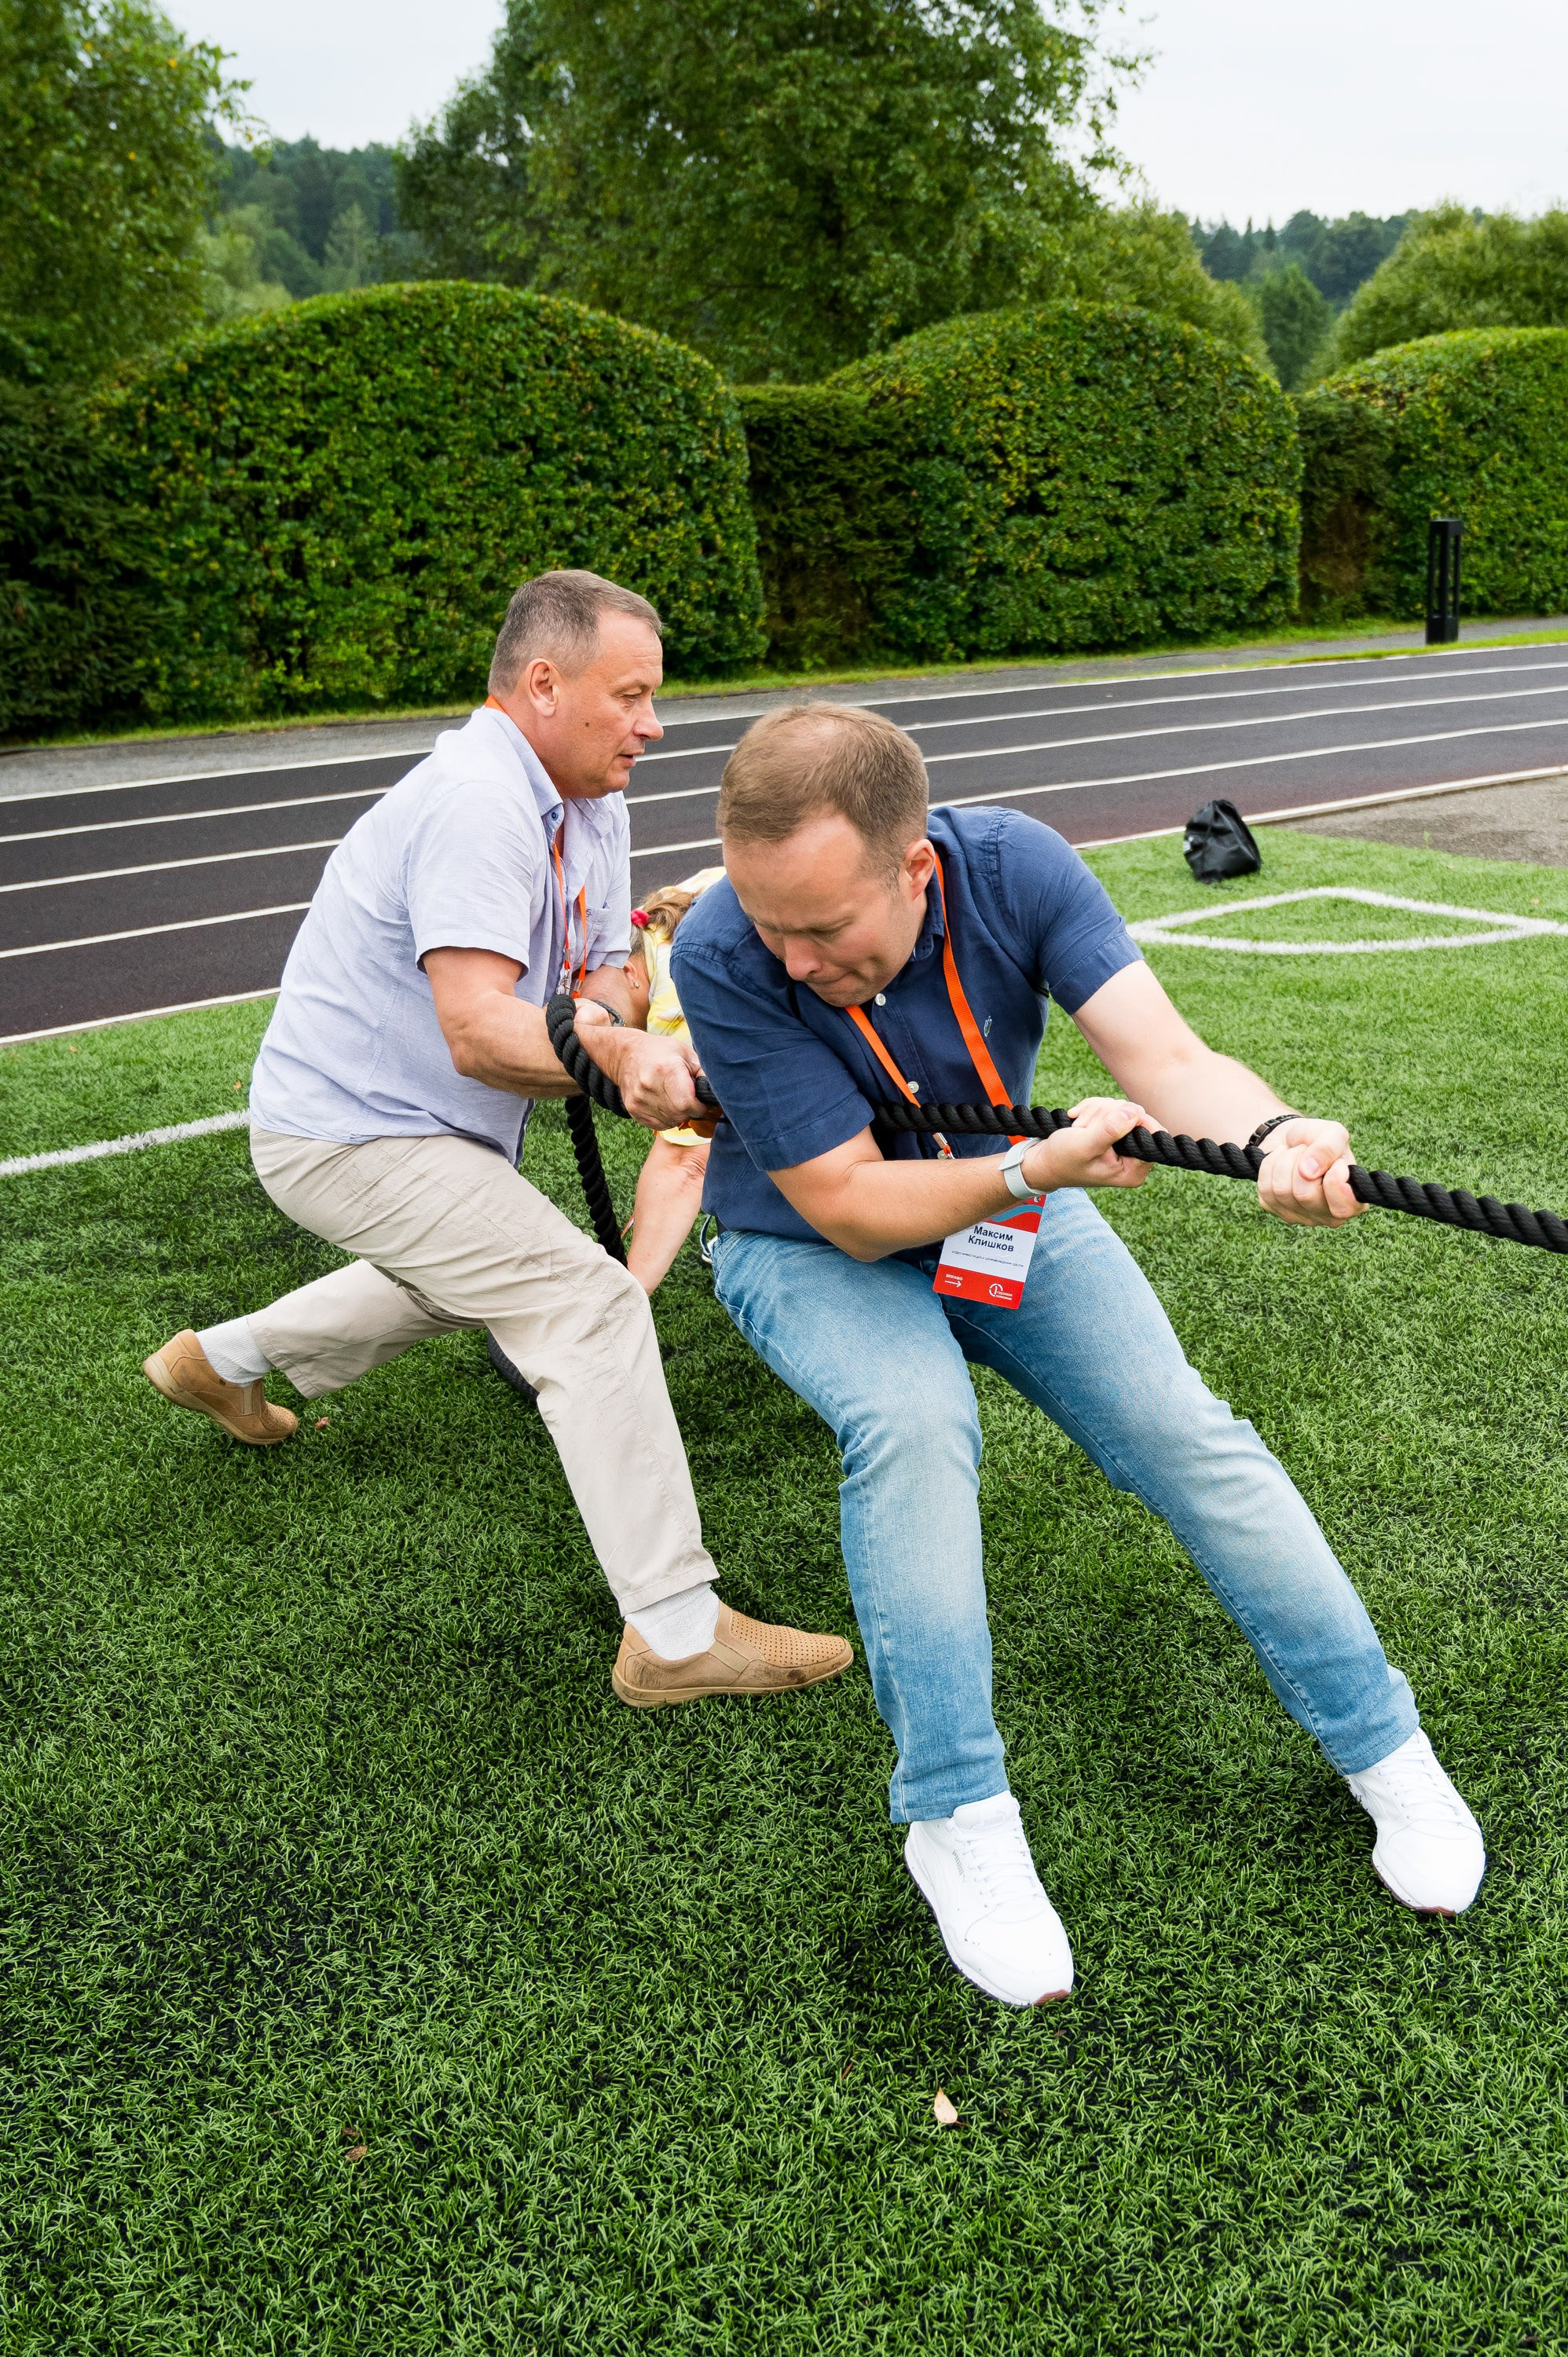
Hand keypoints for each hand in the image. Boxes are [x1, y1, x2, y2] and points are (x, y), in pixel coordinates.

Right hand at [579, 1018, 703, 1131]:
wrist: (625, 1054)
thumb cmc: (661, 1051)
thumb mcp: (686, 1053)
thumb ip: (704, 1073)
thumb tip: (720, 1093)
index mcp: (665, 1069)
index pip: (687, 1103)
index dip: (700, 1107)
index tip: (703, 1102)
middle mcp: (649, 1086)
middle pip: (680, 1114)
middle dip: (691, 1111)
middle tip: (692, 1100)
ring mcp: (638, 1099)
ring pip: (670, 1122)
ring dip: (679, 1115)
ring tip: (677, 1099)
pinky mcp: (633, 1109)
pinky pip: (658, 1125)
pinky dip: (667, 1118)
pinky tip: (666, 1104)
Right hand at [1019, 1097, 1152, 1194]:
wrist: (1042, 1161)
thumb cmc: (1061, 1160)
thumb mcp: (1084, 1145)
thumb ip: (1110, 1130)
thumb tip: (1136, 1111)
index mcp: (1133, 1170)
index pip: (1153, 1134)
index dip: (1133, 1119)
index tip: (1108, 1119)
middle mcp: (1133, 1157)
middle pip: (1136, 1116)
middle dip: (1106, 1114)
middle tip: (1084, 1128)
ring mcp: (1123, 1143)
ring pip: (1121, 1108)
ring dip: (1095, 1111)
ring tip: (1078, 1127)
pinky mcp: (1113, 1132)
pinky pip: (1110, 1107)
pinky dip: (1092, 1108)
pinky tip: (1078, 1120)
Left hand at [1255, 1117, 1363, 1226]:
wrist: (1290, 1138)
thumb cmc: (1318, 1138)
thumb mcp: (1333, 1133)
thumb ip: (1328, 1148)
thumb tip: (1308, 1172)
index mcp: (1352, 1201)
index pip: (1343, 1207)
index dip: (1335, 1182)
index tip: (1336, 1163)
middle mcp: (1327, 1215)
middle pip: (1305, 1195)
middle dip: (1301, 1162)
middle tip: (1307, 1150)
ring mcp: (1300, 1216)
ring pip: (1282, 1191)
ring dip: (1285, 1161)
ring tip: (1294, 1152)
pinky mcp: (1275, 1209)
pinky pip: (1265, 1190)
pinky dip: (1269, 1166)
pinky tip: (1280, 1160)